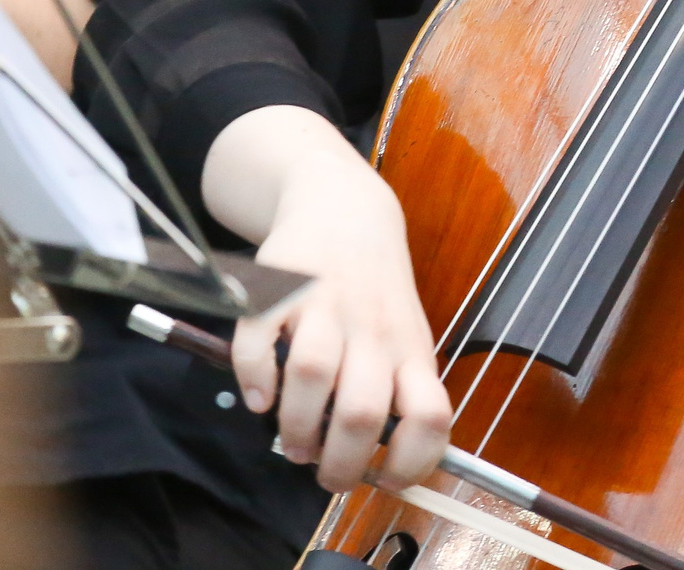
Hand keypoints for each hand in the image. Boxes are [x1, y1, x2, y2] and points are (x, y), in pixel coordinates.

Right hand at [208, 109, 451, 493]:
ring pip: (312, 376)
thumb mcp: (404, 334)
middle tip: (325, 473)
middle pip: (361, 410)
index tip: (389, 479)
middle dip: (338, 462)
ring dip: (295, 426)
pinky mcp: (280, 288)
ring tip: (291, 440)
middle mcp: (373, 329)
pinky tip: (258, 397)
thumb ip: (395, 389)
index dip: (414, 460)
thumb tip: (377, 462)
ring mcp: (326, 305)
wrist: (344, 204)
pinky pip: (259, 343)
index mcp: (410, 347)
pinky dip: (253, 380)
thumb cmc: (376, 287)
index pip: (430, 413)